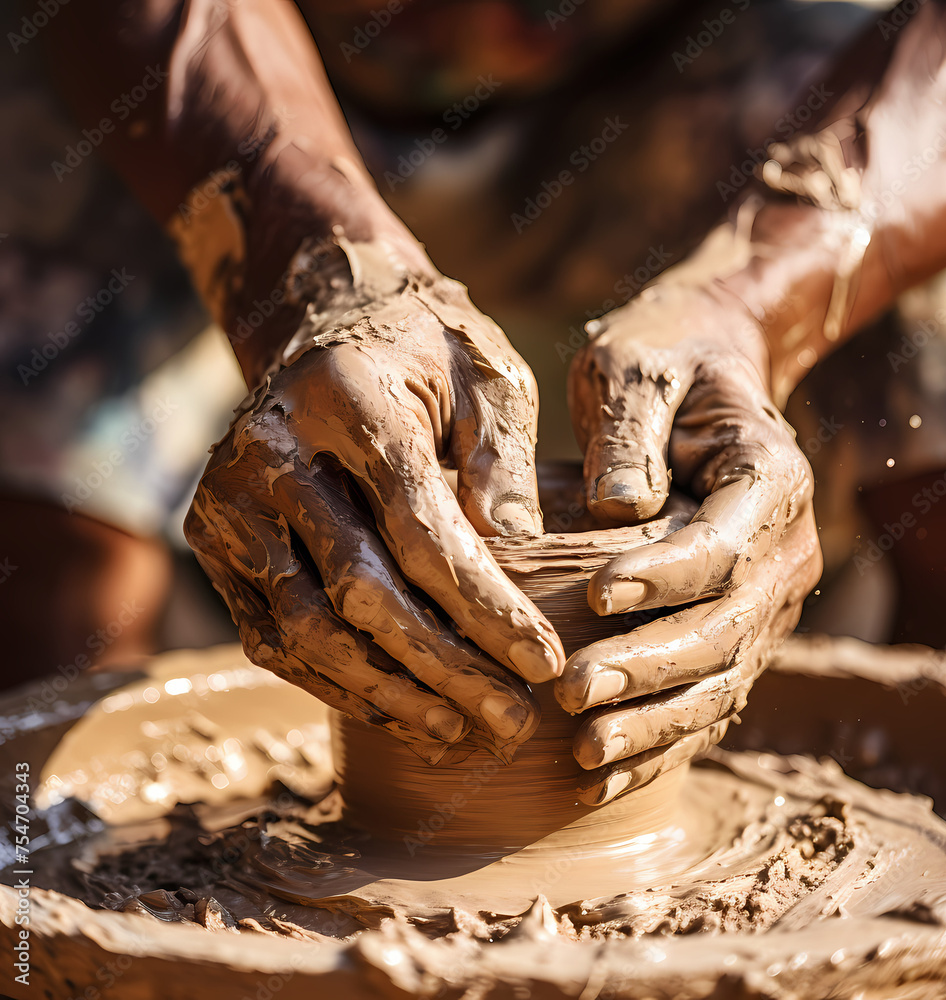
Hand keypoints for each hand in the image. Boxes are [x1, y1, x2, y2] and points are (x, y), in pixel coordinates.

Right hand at [185, 271, 564, 763]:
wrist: (323, 332)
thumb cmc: (422, 353)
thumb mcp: (483, 373)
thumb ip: (502, 456)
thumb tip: (518, 553)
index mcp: (346, 398)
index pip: (419, 527)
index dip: (483, 605)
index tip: (543, 662)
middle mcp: (270, 451)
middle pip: (358, 589)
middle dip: (443, 666)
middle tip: (512, 719)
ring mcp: (229, 501)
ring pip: (307, 628)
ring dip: (390, 692)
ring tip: (462, 731)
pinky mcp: (216, 542)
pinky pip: (274, 635)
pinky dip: (338, 683)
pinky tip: (399, 709)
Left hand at [556, 283, 821, 802]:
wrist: (704, 375)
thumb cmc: (663, 361)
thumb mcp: (637, 366)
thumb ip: (630, 429)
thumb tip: (620, 509)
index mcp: (768, 479)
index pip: (724, 545)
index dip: (665, 576)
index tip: (596, 595)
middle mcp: (782, 550)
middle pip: (724, 628)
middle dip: (648, 669)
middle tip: (570, 693)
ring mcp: (764, 599)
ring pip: (719, 679)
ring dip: (653, 722)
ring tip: (585, 753)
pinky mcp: (734, 629)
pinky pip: (706, 695)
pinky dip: (659, 739)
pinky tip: (603, 774)